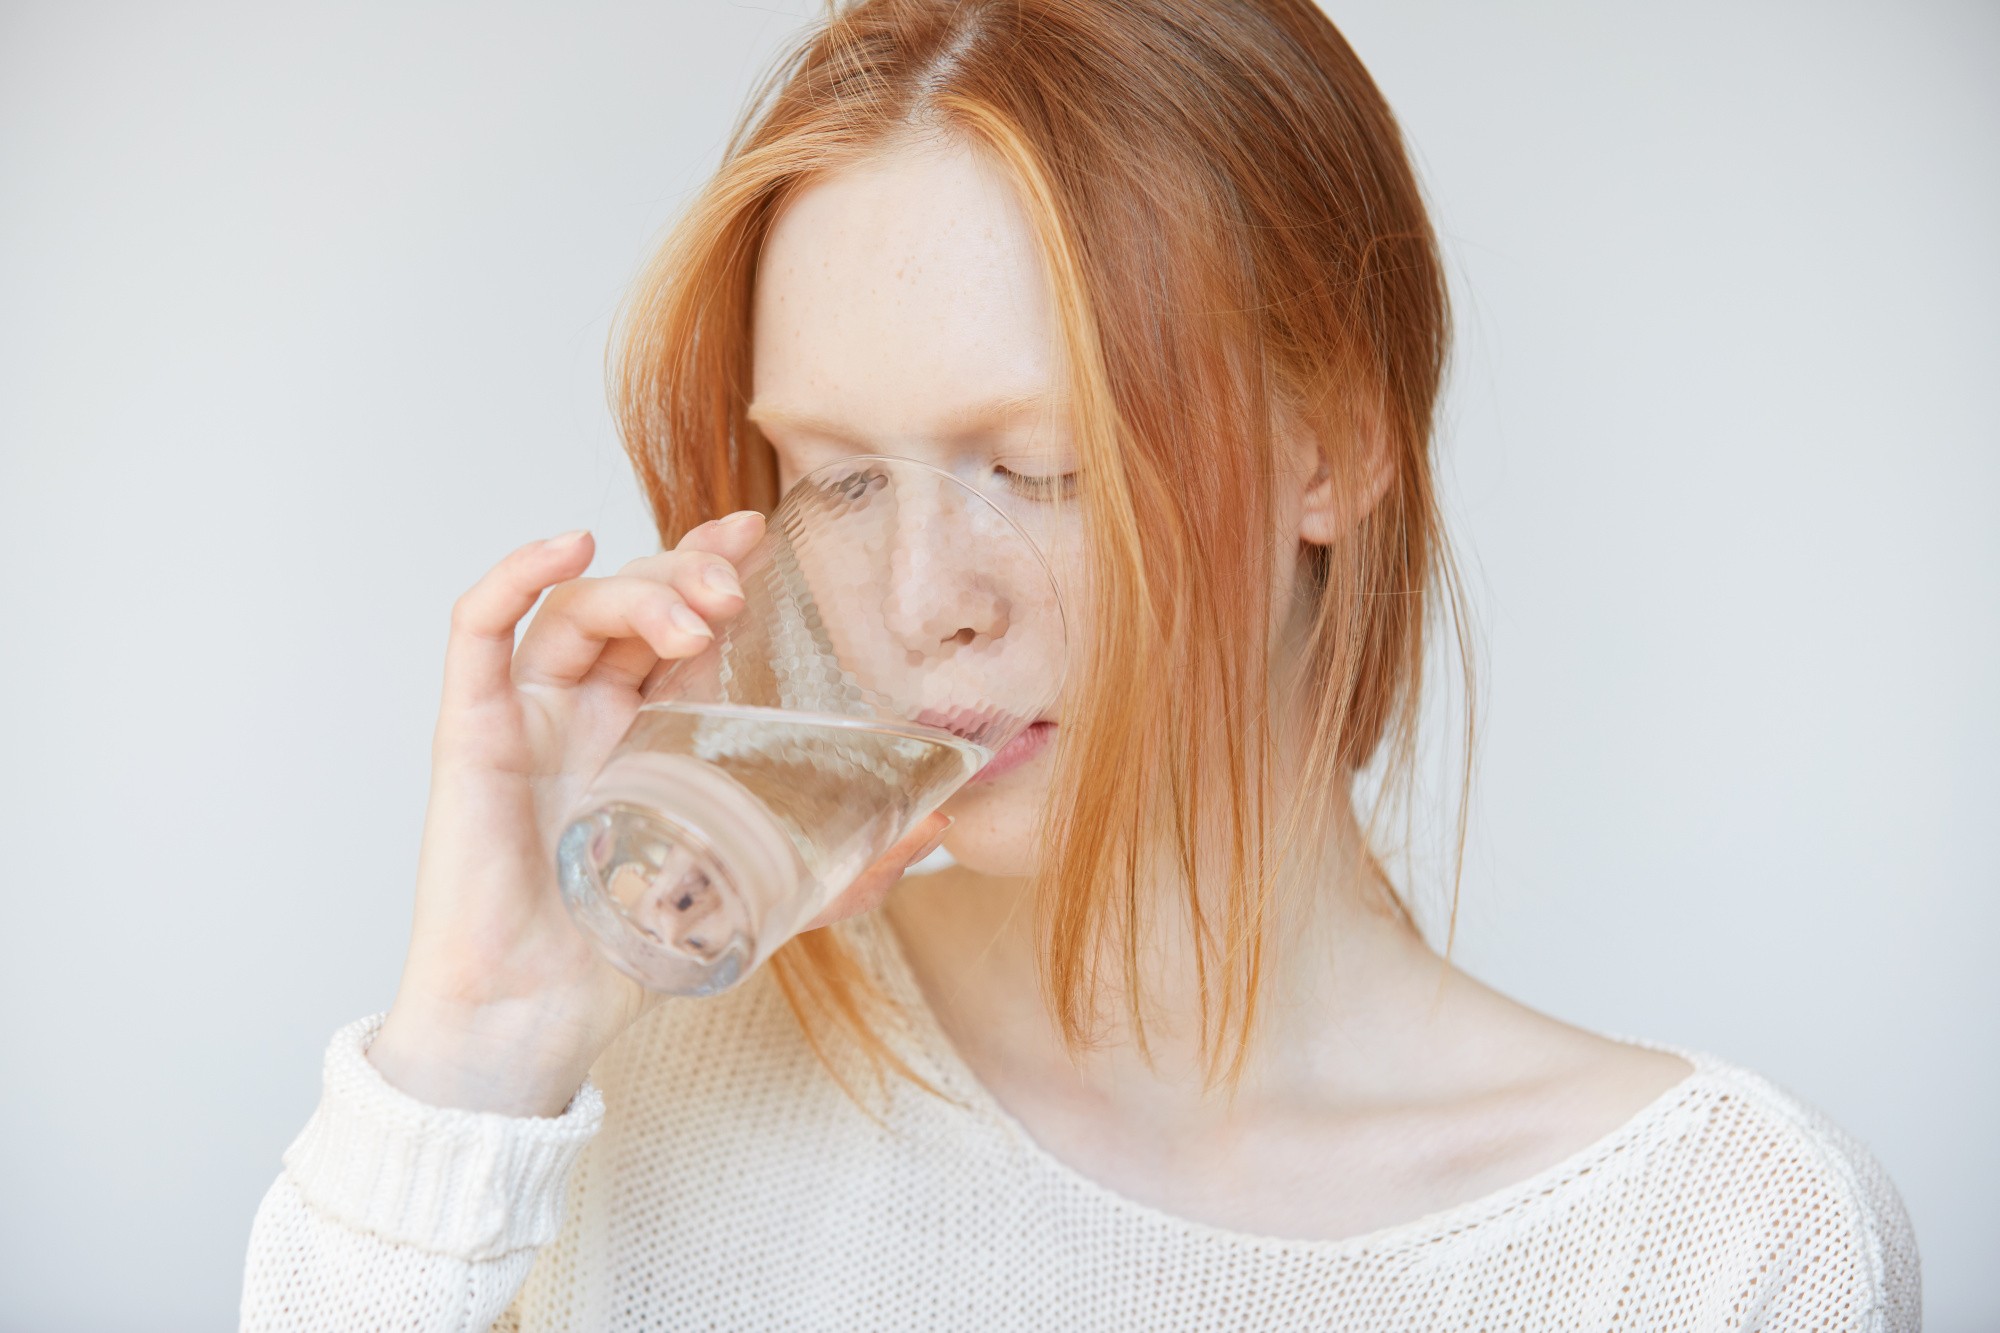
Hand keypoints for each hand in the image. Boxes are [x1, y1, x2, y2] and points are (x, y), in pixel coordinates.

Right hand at [367, 514, 950, 1116]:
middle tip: (735, 592)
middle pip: (637, 600)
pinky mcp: (474, 734)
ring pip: (576, 607)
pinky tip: (569, 547)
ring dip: (638, 589)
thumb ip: (843, 870)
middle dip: (689, 575)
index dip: (716, 563)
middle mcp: (591, 712)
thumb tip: (939, 829)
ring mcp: (530, 716)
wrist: (534, 1023)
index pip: (684, 619)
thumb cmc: (627, 961)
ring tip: (696, 615)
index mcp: (653, 731)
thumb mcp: (760, 902)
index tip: (761, 537)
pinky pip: (477, 631)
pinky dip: (515, 575)